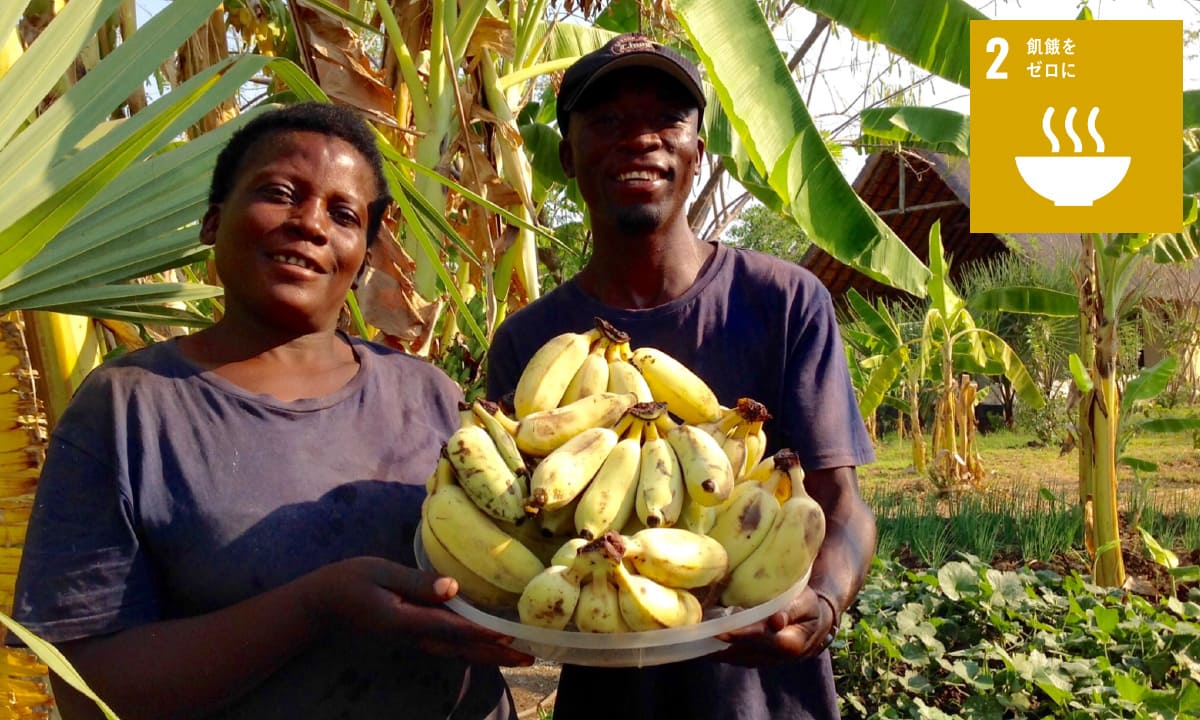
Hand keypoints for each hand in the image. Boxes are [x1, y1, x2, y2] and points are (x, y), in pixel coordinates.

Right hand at [300, 557, 533, 666]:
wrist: (322, 604)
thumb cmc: (349, 582)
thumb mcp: (380, 573)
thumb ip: (416, 581)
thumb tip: (452, 588)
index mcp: (405, 621)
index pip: (451, 628)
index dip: (481, 631)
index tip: (509, 635)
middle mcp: (413, 635)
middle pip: (462, 648)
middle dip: (496, 653)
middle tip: (530, 658)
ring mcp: (413, 638)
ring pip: (458, 650)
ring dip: (489, 654)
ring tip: (519, 656)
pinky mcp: (412, 634)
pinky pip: (448, 644)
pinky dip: (472, 647)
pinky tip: (487, 645)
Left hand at [709, 587, 835, 666]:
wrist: (815, 624)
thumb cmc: (808, 607)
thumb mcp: (805, 602)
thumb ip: (791, 609)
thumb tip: (775, 621)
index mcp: (791, 643)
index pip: (762, 639)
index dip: (742, 635)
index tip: (722, 630)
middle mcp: (775, 657)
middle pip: (744, 651)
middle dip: (720, 642)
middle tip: (698, 631)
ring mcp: (764, 661)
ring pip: (735, 657)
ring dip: (715, 648)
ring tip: (695, 637)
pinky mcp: (754, 660)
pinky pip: (733, 656)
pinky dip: (718, 649)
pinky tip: (702, 639)